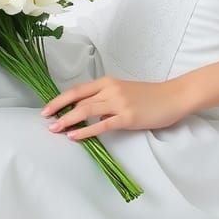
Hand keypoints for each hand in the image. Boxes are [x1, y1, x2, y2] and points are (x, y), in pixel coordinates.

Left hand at [40, 75, 191, 140]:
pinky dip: (85, 131)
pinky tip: (74, 136)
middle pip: (77, 98)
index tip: (47, 108)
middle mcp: (110, 89)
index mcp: (108, 82)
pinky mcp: (127, 117)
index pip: (78, 89)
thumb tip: (93, 114)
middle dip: (58, 109)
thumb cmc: (150, 96)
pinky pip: (101, 125)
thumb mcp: (125, 93)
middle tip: (45, 120)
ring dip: (68, 120)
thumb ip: (107, 101)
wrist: (173, 97)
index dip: (60, 98)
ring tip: (55, 129)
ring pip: (86, 110)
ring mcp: (119, 103)